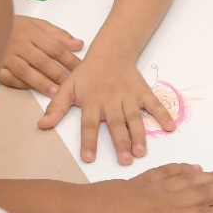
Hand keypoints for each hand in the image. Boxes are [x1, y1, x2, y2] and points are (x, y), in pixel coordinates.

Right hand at [0, 16, 83, 93]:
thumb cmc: (13, 26)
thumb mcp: (36, 23)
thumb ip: (58, 34)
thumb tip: (78, 44)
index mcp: (31, 32)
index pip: (55, 47)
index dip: (69, 59)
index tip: (80, 69)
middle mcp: (19, 44)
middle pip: (41, 60)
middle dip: (57, 74)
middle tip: (70, 85)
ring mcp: (5, 56)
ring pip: (25, 71)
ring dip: (40, 82)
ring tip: (54, 92)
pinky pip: (7, 77)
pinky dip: (19, 84)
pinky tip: (30, 89)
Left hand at [37, 56, 175, 164]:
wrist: (110, 52)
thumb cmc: (87, 73)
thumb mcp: (68, 87)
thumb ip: (57, 107)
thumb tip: (41, 125)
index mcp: (92, 101)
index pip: (89, 124)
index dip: (88, 141)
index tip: (88, 158)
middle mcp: (111, 101)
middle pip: (116, 124)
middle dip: (121, 142)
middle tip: (126, 160)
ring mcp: (128, 97)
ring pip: (134, 118)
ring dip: (139, 135)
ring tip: (142, 152)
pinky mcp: (142, 92)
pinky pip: (154, 104)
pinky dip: (163, 114)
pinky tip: (171, 127)